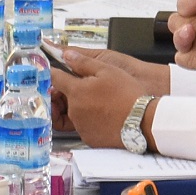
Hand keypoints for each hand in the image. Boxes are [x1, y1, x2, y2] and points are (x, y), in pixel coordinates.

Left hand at [49, 47, 168, 145]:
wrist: (143, 122)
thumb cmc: (127, 94)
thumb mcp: (107, 70)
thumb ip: (83, 62)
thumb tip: (66, 55)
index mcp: (76, 91)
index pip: (55, 79)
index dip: (53, 73)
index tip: (52, 71)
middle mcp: (74, 110)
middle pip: (63, 99)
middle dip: (69, 93)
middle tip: (84, 88)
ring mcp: (81, 126)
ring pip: (74, 113)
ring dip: (81, 107)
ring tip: (100, 102)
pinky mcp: (89, 138)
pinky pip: (84, 127)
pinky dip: (90, 121)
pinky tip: (104, 116)